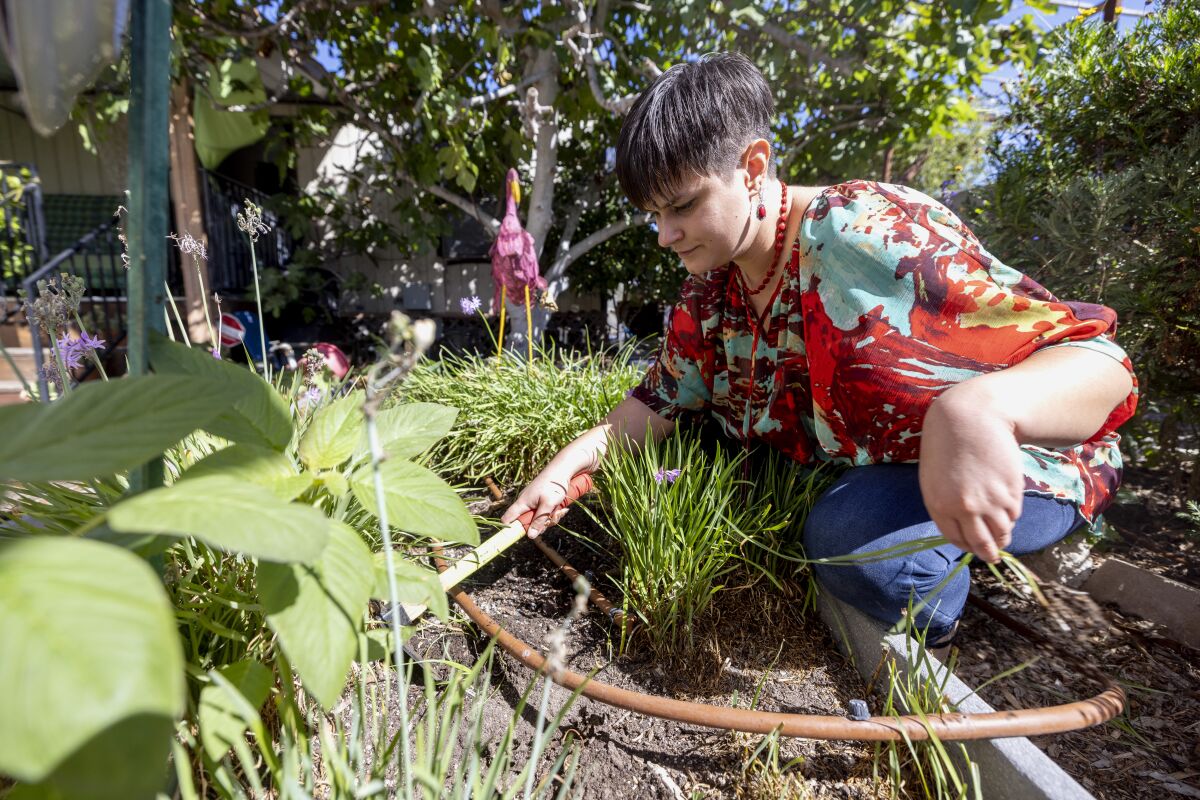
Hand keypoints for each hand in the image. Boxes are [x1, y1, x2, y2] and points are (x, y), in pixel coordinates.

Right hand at [501, 463, 576, 537]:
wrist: (563, 469)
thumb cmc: (553, 485)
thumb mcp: (548, 505)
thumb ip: (539, 520)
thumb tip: (530, 536)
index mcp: (522, 503)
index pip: (508, 519)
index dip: (510, 529)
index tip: (518, 537)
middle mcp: (526, 504)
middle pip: (528, 523)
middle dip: (542, 524)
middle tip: (552, 517)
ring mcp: (534, 503)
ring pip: (539, 519)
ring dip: (551, 518)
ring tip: (560, 510)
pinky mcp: (542, 502)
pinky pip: (546, 514)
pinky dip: (554, 513)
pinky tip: (562, 508)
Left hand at [918, 385, 1024, 562]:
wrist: (972, 418)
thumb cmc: (947, 445)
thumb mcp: (934, 478)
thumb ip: (946, 504)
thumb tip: (962, 526)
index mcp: (939, 506)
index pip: (956, 539)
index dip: (967, 547)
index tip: (973, 548)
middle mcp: (965, 508)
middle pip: (981, 543)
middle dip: (988, 552)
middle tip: (992, 556)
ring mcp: (990, 501)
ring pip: (1002, 532)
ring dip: (1003, 537)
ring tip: (1003, 538)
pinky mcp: (1011, 491)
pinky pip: (1013, 514)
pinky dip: (1011, 516)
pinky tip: (1006, 509)